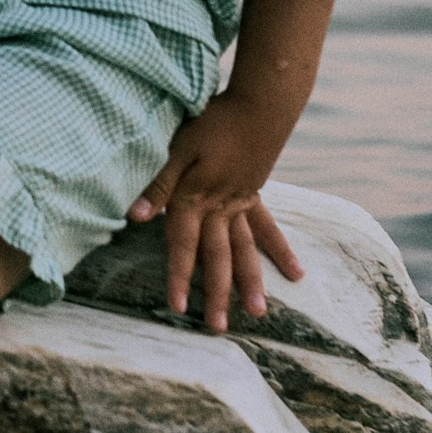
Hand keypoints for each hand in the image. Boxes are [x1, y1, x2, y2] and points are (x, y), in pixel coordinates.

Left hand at [127, 95, 304, 333]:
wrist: (260, 104)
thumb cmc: (212, 121)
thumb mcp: (177, 147)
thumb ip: (157, 183)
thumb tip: (135, 216)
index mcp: (197, 199)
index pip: (184, 245)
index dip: (180, 276)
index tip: (178, 307)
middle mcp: (222, 208)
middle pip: (218, 258)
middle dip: (217, 294)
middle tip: (218, 328)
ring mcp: (243, 203)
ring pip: (247, 251)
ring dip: (251, 282)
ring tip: (258, 313)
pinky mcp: (255, 194)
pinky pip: (269, 229)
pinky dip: (281, 251)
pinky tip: (296, 273)